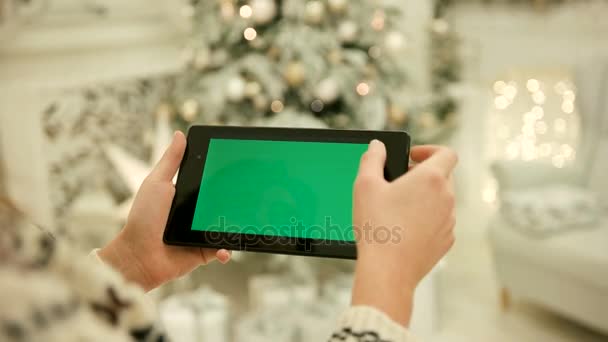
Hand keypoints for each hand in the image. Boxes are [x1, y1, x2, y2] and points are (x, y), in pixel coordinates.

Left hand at [99, 131, 230, 290]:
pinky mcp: (203, 252)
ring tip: (241, 223)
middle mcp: (195, 213)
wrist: (139, 255)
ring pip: (226, 227)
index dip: (223, 177)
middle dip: (235, 202)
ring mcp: (200, 233)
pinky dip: (227, 250)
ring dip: (235, 226)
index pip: (209, 183)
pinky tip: (225, 247)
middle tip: (247, 197)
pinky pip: (222, 249)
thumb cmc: (143, 218)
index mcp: (186, 195)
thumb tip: (180, 134)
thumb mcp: (158, 183)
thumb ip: (171, 161)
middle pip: (222, 204)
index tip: (236, 170)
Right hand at [351, 141, 456, 325]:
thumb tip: (377, 146)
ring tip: (398, 207)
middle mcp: (447, 198)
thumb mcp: (365, 185)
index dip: (430, 150)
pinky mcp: (446, 241)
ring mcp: (449, 221)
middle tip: (400, 182)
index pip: (446, 153)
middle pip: (444, 176)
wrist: (388, 271)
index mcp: (431, 179)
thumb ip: (372, 159)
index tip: (412, 157)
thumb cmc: (377, 227)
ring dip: (425, 197)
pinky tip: (404, 228)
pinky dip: (427, 219)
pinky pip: (440, 222)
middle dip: (423, 174)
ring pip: (442, 200)